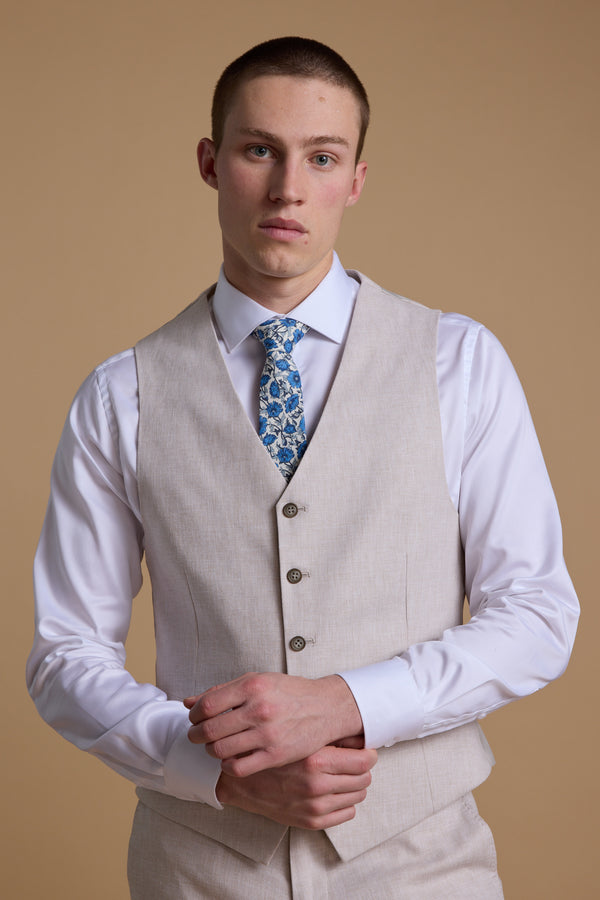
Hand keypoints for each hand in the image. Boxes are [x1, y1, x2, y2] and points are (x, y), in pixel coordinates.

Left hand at [184, 672, 363, 776]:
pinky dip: (227, 765)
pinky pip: (238, 767)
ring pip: (220, 750)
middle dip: (196, 735)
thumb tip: (189, 701)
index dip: (194, 715)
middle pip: (210, 730)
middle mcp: (259, 709)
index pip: (207, 705)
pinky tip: (231, 758)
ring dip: (210, 750)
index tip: (195, 718)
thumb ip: (223, 690)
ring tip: (215, 746)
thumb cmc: (290, 693)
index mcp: (252, 686)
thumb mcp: (258, 680)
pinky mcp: (275, 755)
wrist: (326, 707)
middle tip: (197, 735)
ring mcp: (267, 734)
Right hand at [215, 744, 376, 829]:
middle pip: (364, 779)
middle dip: (362, 769)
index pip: (364, 761)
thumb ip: (329, 735)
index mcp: (316, 760)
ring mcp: (314, 806)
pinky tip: (334, 791)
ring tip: (342, 775)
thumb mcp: (299, 736)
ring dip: (354, 785)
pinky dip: (345, 802)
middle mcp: (317, 785)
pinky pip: (347, 814)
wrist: (242, 780)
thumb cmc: (272, 752)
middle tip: (353, 761)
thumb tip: (359, 735)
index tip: (365, 750)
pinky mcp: (310, 822)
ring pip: (358, 796)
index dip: (368, 754)